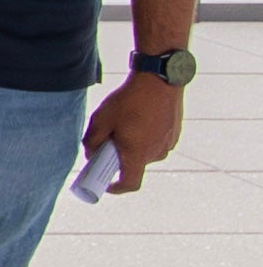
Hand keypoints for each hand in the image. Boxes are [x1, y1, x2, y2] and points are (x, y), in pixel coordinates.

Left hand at [84, 71, 184, 193]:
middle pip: (134, 164)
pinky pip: (155, 141)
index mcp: (138, 154)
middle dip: (118, 157)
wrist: (159, 79)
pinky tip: (138, 117)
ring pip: (144, 152)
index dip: (116, 188)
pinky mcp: (174, 133)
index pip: (130, 183)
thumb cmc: (129, 100)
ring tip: (123, 122)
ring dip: (132, 144)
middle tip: (107, 140)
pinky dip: (144, 136)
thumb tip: (90, 154)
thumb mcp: (101, 120)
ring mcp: (168, 143)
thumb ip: (92, 142)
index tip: (105, 184)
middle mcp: (157, 153)